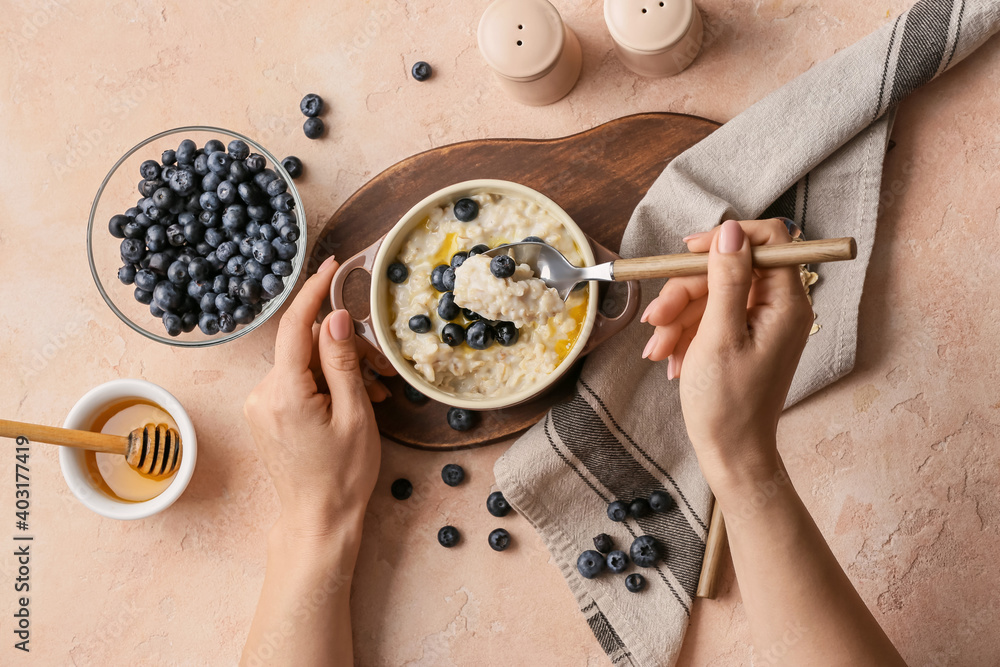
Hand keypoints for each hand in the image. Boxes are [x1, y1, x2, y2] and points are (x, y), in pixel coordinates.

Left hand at [243, 256, 395, 536]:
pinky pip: (297, 382)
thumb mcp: (355, 416)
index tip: (333, 266)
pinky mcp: (265, 414)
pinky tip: (352, 403)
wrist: (318, 520)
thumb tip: (333, 317)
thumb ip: (342, 362)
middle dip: (345, 349)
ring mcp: (260, 405)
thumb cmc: (342, 475)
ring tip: (374, 398)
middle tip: (382, 373)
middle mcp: (262, 394)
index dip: (314, 291)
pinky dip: (326, 385)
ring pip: (304, 364)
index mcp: (284, 394)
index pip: (294, 327)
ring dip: (339, 370)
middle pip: (306, 347)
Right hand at [640, 219, 814, 486]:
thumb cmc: (727, 404)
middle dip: (685, 291)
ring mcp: (759, 322)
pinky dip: (683, 332)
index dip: (726, 238)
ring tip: (656, 350)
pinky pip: (708, 317)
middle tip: (655, 319)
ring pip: (710, 293)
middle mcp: (778, 307)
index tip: (689, 252)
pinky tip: (668, 357)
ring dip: (676, 317)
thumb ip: (727, 280)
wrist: (731, 455)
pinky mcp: (741, 337)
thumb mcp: (719, 335)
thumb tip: (731, 231)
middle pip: (727, 269)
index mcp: (786, 303)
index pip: (769, 239)